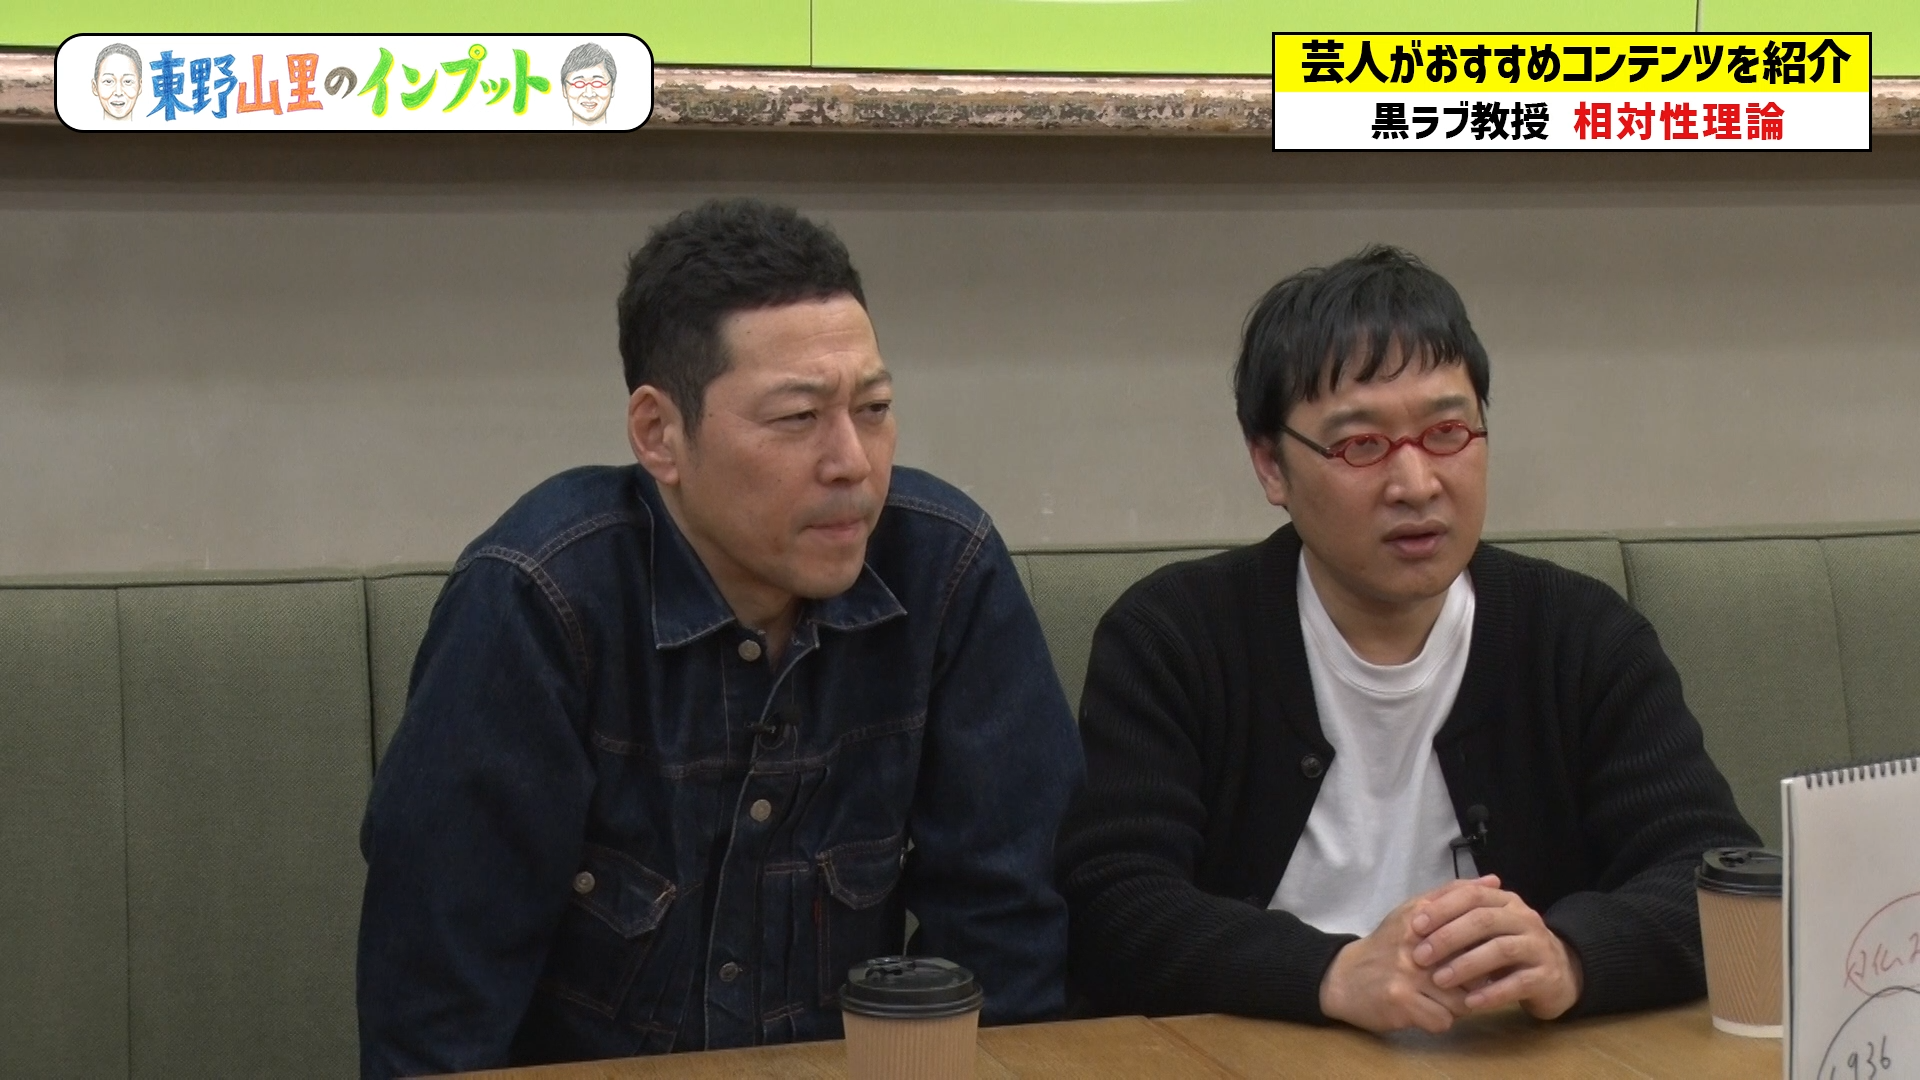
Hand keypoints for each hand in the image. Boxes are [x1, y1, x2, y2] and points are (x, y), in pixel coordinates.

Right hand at [1318, 877, 1504, 1033]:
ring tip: (1443, 997)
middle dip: (1475, 981)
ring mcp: (1408, 975)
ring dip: (1459, 1004)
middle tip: (1465, 982)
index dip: (1485, 949)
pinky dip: (1439, 1020)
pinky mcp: (1401, 1003)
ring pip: (1463, 1000)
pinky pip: (1443, 1021)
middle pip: (1474, 970)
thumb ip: (1452, 896)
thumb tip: (1495, 881)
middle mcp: (1415, 945)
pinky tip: (1427, 1011)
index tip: (1484, 956)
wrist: (1342, 977)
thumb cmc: (1386, 945)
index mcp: (1421, 918)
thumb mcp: (1414, 912)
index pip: (1474, 930)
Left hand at [1408, 874, 1584, 1019]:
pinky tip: (1469, 1003)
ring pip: (1501, 950)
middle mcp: (1525, 918)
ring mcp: (1539, 946)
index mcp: (1505, 901)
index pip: (1471, 895)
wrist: (1557, 974)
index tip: (1414, 926)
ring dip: (1466, 965)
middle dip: (1448, 937)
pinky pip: (1518, 983)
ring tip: (1440, 980)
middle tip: (1420, 956)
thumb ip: (1455, 915)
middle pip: (1484, 920)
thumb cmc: (1509, 948)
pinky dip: (1492, 993)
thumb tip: (1416, 909)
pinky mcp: (1547, 976)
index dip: (1442, 908)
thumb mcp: (1485, 929)